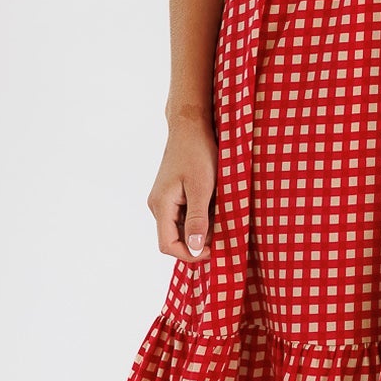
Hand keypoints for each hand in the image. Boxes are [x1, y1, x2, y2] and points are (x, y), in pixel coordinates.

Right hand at [149, 114, 216, 261]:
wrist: (190, 127)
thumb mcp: (202, 187)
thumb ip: (198, 219)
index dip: (189, 253)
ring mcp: (164, 200)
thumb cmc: (198, 153)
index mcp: (161, 205)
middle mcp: (157, 206)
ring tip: (220, 213)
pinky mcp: (172, 194)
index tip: (213, 249)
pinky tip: (215, 204)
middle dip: (198, 240)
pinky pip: (184, 215)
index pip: (167, 245)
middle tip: (223, 230)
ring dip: (202, 227)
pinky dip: (200, 215)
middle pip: (174, 238)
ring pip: (181, 227)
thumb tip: (194, 248)